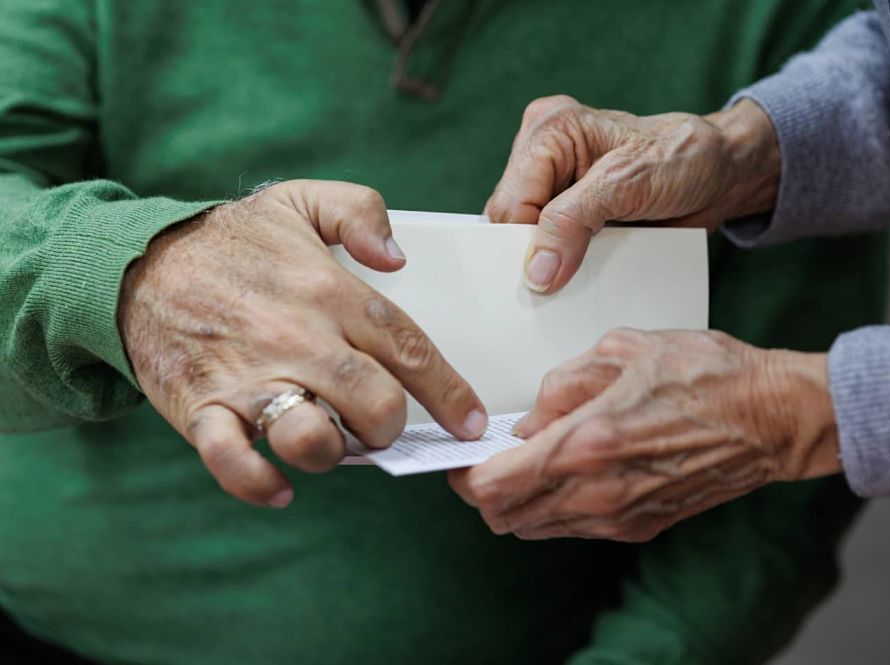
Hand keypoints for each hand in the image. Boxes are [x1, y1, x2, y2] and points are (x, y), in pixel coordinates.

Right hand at [118, 180, 486, 507]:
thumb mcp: (298, 200)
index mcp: (329, 291)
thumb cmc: (231, 240)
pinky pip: (232, 462)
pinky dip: (259, 484)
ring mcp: (248, 376)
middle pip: (373, 403)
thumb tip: (398, 259)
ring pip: (310, 439)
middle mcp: (296, 338)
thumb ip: (359, 211)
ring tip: (332, 442)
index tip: (471, 421)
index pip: (408, 349)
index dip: (449, 392)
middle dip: (390, 427)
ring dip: (333, 454)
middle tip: (381, 423)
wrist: (137, 263)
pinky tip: (282, 487)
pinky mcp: (202, 407)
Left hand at [449, 329, 838, 540]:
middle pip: (505, 517)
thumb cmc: (705, 373)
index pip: (492, 486)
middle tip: (492, 455)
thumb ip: (560, 384)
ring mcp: (620, 517)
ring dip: (520, 500)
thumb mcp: (622, 349)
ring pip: (536, 528)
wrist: (773, 417)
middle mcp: (598, 493)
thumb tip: (529, 419)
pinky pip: (574, 528)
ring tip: (532, 459)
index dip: (463, 475)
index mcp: (586, 444)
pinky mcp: (641, 527)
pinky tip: (572, 469)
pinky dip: (555, 507)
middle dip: (486, 490)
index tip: (461, 457)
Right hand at [485, 96, 779, 292]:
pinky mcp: (567, 212)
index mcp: (549, 131)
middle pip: (509, 223)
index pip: (509, 203)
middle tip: (565, 278)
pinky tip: (583, 271)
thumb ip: (573, 221)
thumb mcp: (628, 184)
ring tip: (580, 271)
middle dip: (533, 256)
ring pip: (524, 241)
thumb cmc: (683, 159)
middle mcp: (542, 154)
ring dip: (549, 265)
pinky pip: (547, 248)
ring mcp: (553, 185)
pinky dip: (562, 267)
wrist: (721, 175)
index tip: (547, 280)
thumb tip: (536, 271)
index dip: (523, 246)